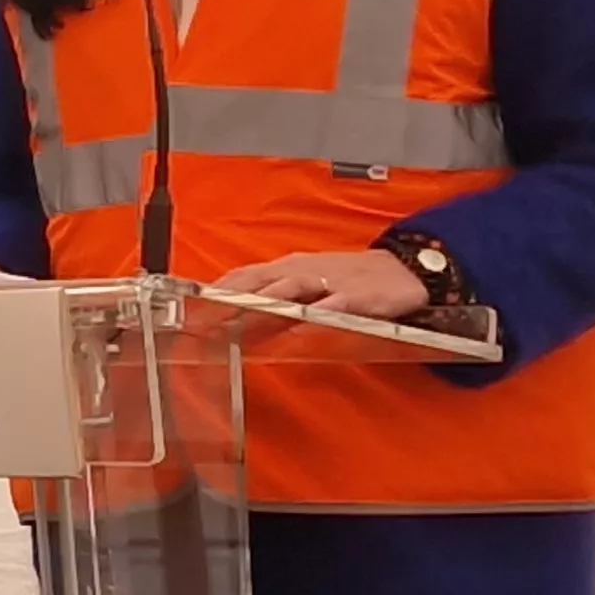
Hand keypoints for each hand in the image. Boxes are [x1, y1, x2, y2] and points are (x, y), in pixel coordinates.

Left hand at [212, 249, 429, 321]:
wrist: (402, 271)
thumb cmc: (348, 279)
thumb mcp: (307, 286)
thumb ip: (274, 302)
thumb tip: (237, 321)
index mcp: (288, 268)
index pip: (244, 276)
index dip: (217, 292)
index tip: (191, 310)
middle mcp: (303, 271)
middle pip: (259, 281)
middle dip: (230, 300)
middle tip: (204, 321)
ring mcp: (329, 281)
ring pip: (290, 288)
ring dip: (263, 304)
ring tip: (239, 320)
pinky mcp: (356, 295)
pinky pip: (333, 304)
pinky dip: (316, 314)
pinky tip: (300, 326)